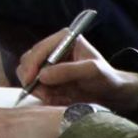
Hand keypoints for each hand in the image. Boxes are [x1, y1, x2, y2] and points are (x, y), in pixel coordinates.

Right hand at [15, 31, 137, 111]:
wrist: (109, 92)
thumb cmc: (105, 77)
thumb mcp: (91, 71)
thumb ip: (68, 71)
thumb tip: (42, 75)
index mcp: (63, 39)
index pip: (39, 49)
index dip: (32, 65)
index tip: (31, 81)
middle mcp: (52, 48)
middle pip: (28, 61)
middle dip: (32, 78)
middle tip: (44, 93)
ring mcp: (47, 63)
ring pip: (27, 74)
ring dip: (37, 88)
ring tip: (53, 97)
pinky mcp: (46, 77)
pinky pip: (34, 86)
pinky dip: (42, 94)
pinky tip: (56, 98)